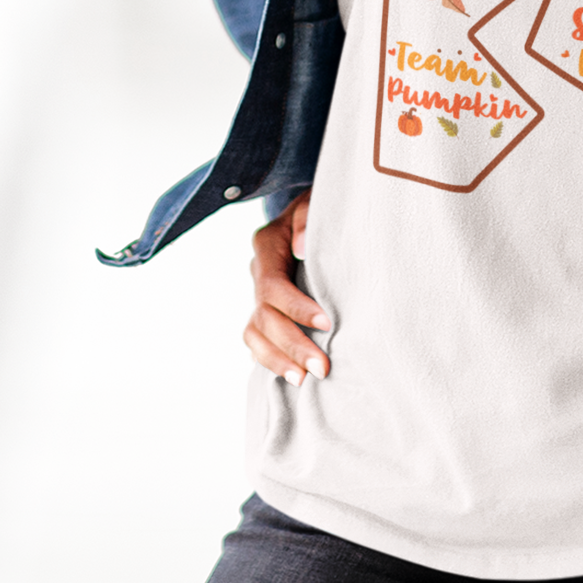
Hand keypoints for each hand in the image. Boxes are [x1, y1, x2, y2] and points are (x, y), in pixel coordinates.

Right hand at [243, 191, 330, 385]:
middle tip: (322, 367)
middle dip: (293, 344)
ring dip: (278, 360)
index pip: (273, 285)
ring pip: (255, 333)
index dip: (297, 308)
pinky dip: (270, 359)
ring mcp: (258, 292)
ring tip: (303, 380)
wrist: (315, 212)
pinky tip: (290, 376)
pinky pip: (257, 339)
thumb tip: (301, 247)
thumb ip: (307, 219)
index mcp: (267, 244)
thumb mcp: (317, 201)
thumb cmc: (323, 205)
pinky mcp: (265, 308)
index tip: (327, 323)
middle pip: (265, 316)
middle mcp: (258, 270)